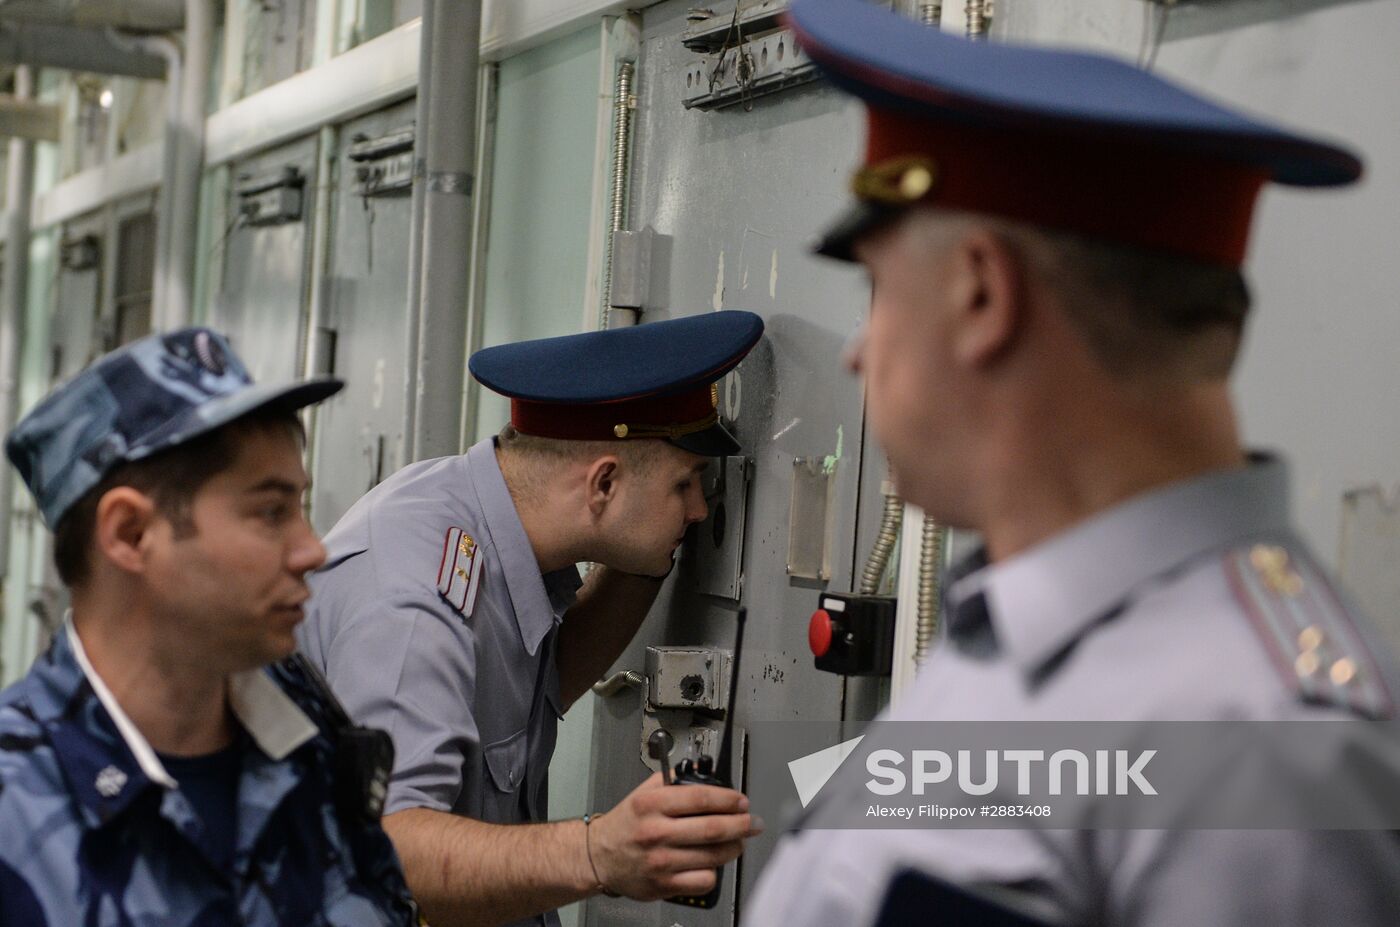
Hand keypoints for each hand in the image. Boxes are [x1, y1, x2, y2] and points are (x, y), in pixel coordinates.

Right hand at [589, 773, 761, 899]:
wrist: (599, 856)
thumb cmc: (625, 824)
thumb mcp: (644, 793)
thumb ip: (673, 781)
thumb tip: (704, 773)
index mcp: (652, 805)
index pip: (701, 798)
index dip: (728, 799)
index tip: (741, 801)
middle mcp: (656, 833)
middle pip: (712, 828)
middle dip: (741, 824)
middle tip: (753, 823)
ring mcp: (660, 861)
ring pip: (712, 856)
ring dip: (734, 847)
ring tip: (737, 841)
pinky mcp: (663, 884)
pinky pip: (703, 879)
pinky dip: (715, 871)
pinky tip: (712, 863)